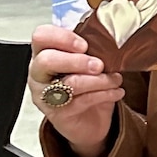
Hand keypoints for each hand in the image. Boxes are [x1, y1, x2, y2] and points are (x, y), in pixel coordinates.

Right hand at [28, 25, 123, 156]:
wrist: (88, 120)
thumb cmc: (85, 83)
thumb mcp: (87, 61)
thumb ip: (89, 48)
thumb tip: (109, 38)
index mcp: (43, 53)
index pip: (41, 36)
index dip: (62, 37)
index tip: (84, 45)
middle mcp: (39, 74)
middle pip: (47, 60)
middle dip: (77, 61)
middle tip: (99, 65)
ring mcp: (45, 95)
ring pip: (68, 83)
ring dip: (98, 80)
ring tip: (116, 79)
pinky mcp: (58, 114)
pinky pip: (82, 101)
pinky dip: (105, 94)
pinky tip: (116, 91)